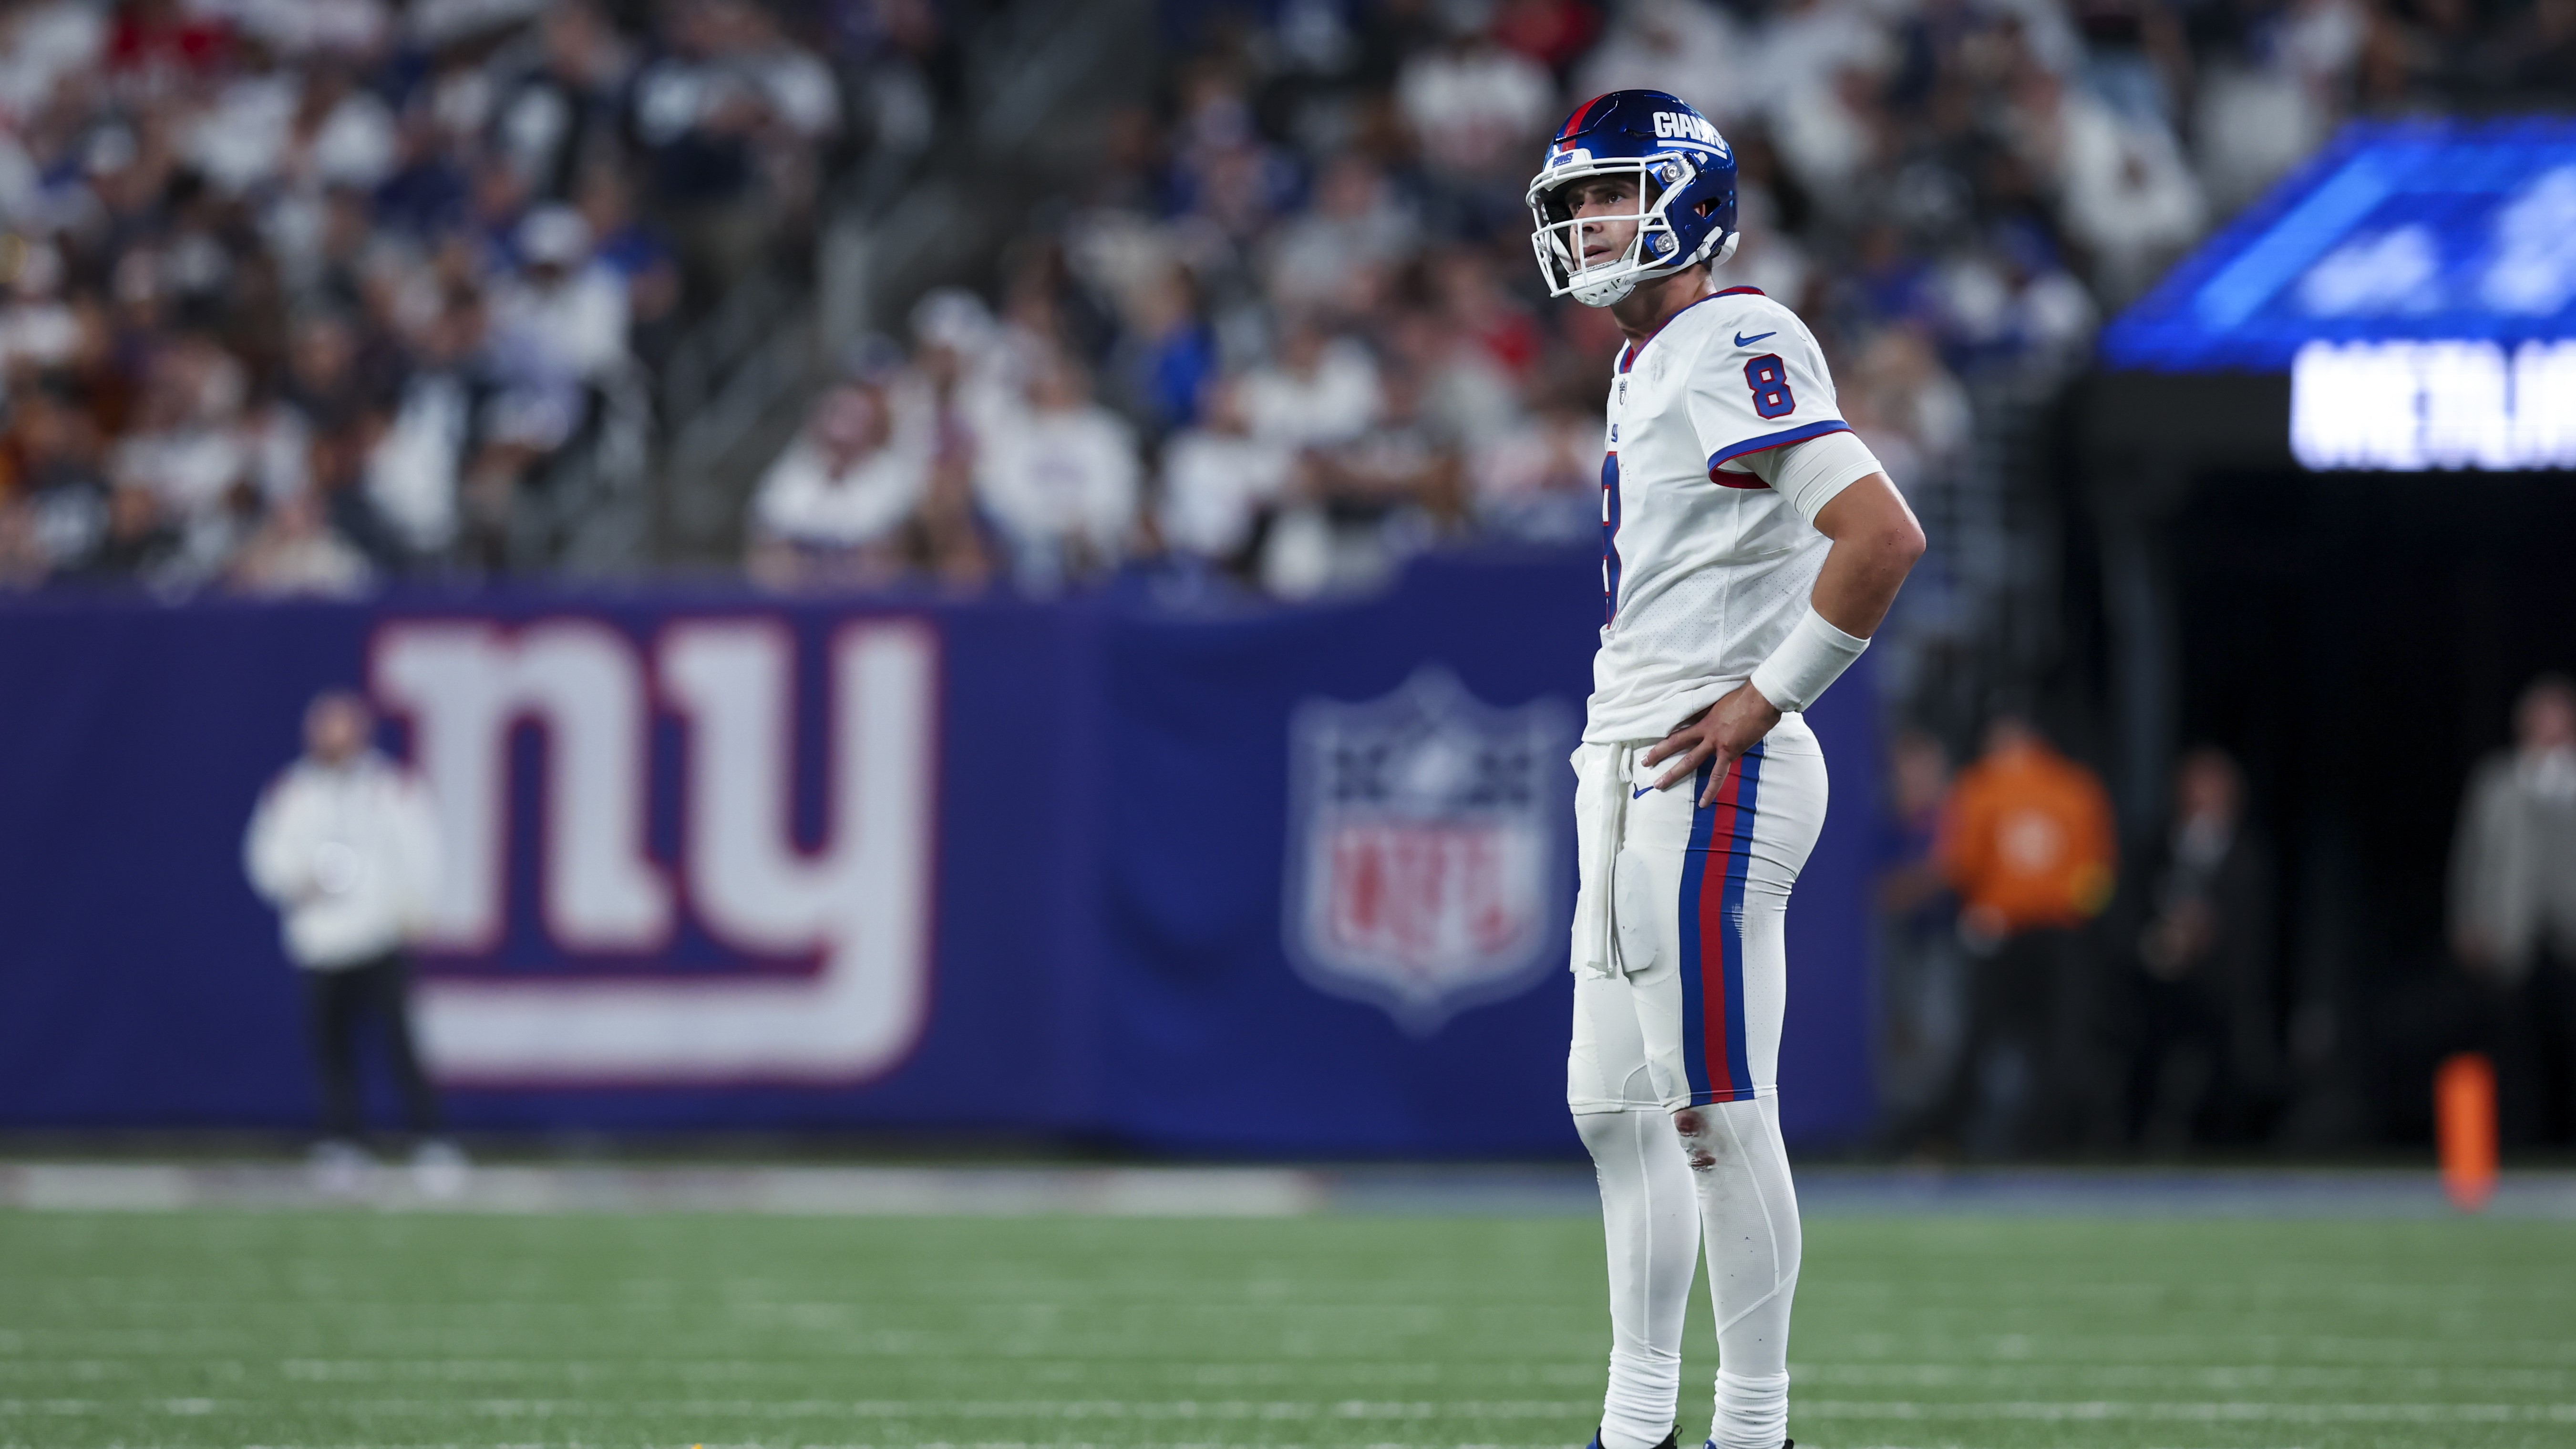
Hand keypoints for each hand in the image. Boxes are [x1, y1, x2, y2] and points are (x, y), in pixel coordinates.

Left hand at [1640, 682, 1781, 805]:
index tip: (1653, 743)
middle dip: (1659, 754)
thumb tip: (1699, 715)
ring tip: (1660, 785)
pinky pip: (1718, 775)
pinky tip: (1704, 803)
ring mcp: (1717, 743)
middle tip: (1644, 764)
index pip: (1679, 729)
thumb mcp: (1720, 703)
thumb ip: (1709, 712)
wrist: (1762, 699)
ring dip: (1674, 773)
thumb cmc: (1746, 698)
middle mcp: (1706, 732)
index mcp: (1703, 719)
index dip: (1665, 736)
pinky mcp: (1730, 751)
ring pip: (1691, 761)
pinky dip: (1711, 789)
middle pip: (1677, 743)